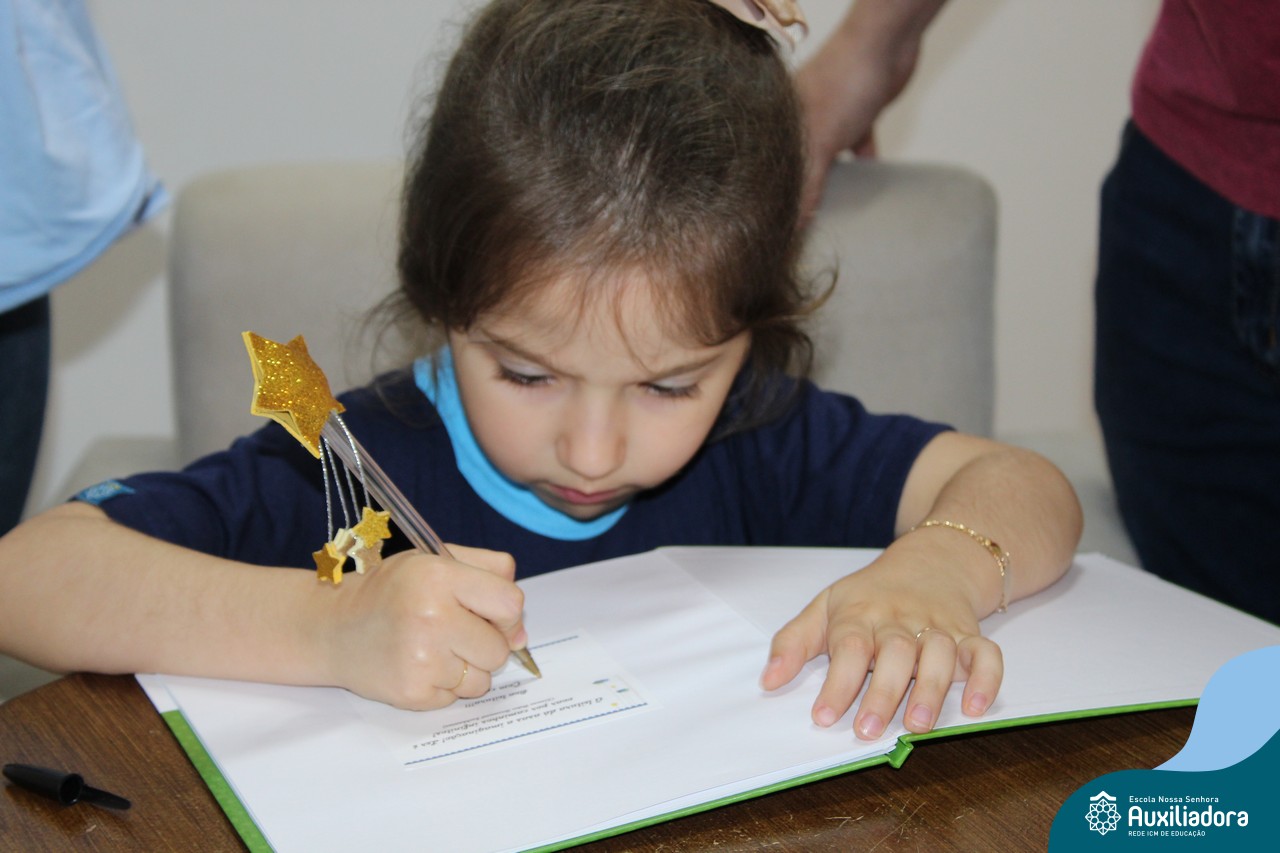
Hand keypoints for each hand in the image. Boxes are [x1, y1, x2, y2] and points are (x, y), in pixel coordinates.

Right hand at [318, 544, 524, 709]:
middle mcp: (431, 616)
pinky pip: (456, 699)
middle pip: (500, 648)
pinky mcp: (412, 693)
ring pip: (483, 680)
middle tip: (453, 631)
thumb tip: (522, 632)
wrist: (332, 627)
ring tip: (433, 648)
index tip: (489, 614)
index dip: (506, 613)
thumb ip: (490, 573)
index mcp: (439, 576)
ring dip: (467, 669)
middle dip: (485, 643)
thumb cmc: (391, 591)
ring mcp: (421, 659)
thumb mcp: (436, 559)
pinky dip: (444, 686)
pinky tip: (419, 665)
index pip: (510, 603)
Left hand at [760, 544, 1001, 738]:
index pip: (849, 647)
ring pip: (941, 655)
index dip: (836, 684)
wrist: (930, 562)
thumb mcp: (825, 607)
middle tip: (867, 731)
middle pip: (895, 654)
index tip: (823, 717)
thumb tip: (767, 681)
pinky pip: (987, 654)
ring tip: (918, 726)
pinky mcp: (971, 635)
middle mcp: (901, 621)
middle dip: (882, 694)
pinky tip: (976, 708)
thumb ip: (794, 642)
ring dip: (932, 690)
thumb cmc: (870, 595)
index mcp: (861, 614)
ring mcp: (939, 627)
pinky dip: (987, 680)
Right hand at [794, 1, 938, 220]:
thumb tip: (795, 223)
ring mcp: (831, 115)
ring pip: (829, 156)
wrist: (887, 43)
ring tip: (836, 209)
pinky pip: (859, 143)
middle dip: (803, 190)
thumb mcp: (820, 143)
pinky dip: (864, 160)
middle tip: (806, 222)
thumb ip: (808, 185)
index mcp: (782, 122)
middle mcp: (802, 119)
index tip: (776, 222)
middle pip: (799, 163)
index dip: (772, 192)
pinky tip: (869, 178)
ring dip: (835, 178)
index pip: (772, 165)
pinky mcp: (860, 112)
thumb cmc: (843, 82)